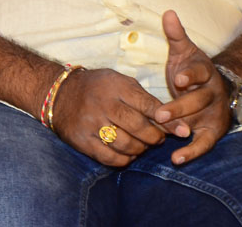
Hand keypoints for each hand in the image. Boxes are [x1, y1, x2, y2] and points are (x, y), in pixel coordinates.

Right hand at [51, 67, 165, 165]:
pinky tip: (126, 153)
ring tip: (142, 144)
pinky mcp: (82, 140)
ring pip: (127, 145)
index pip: (148, 106)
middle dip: (155, 137)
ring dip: (140, 148)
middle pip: (139, 128)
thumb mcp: (119, 82)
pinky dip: (124, 159)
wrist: (59, 94)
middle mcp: (103, 104)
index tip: (183, 131)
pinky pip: (110, 158)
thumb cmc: (97, 88)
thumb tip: (173, 121)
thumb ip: (144, 99)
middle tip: (157, 138)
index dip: (169, 121)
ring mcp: (91, 123)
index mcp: (115, 87)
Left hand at [154, 10, 230, 164]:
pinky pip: (204, 144)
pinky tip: (176, 159)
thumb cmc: (191, 70)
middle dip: (180, 107)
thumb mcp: (184, 51)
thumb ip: (176, 34)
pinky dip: (192, 152)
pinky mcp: (212, 131)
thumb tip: (168, 12)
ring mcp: (214, 114)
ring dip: (184, 129)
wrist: (214, 89)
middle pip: (199, 101)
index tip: (179, 79)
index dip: (190, 75)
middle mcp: (213, 94)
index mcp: (205, 71)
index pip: (199, 72)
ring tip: (167, 135)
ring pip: (201, 122)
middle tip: (161, 114)